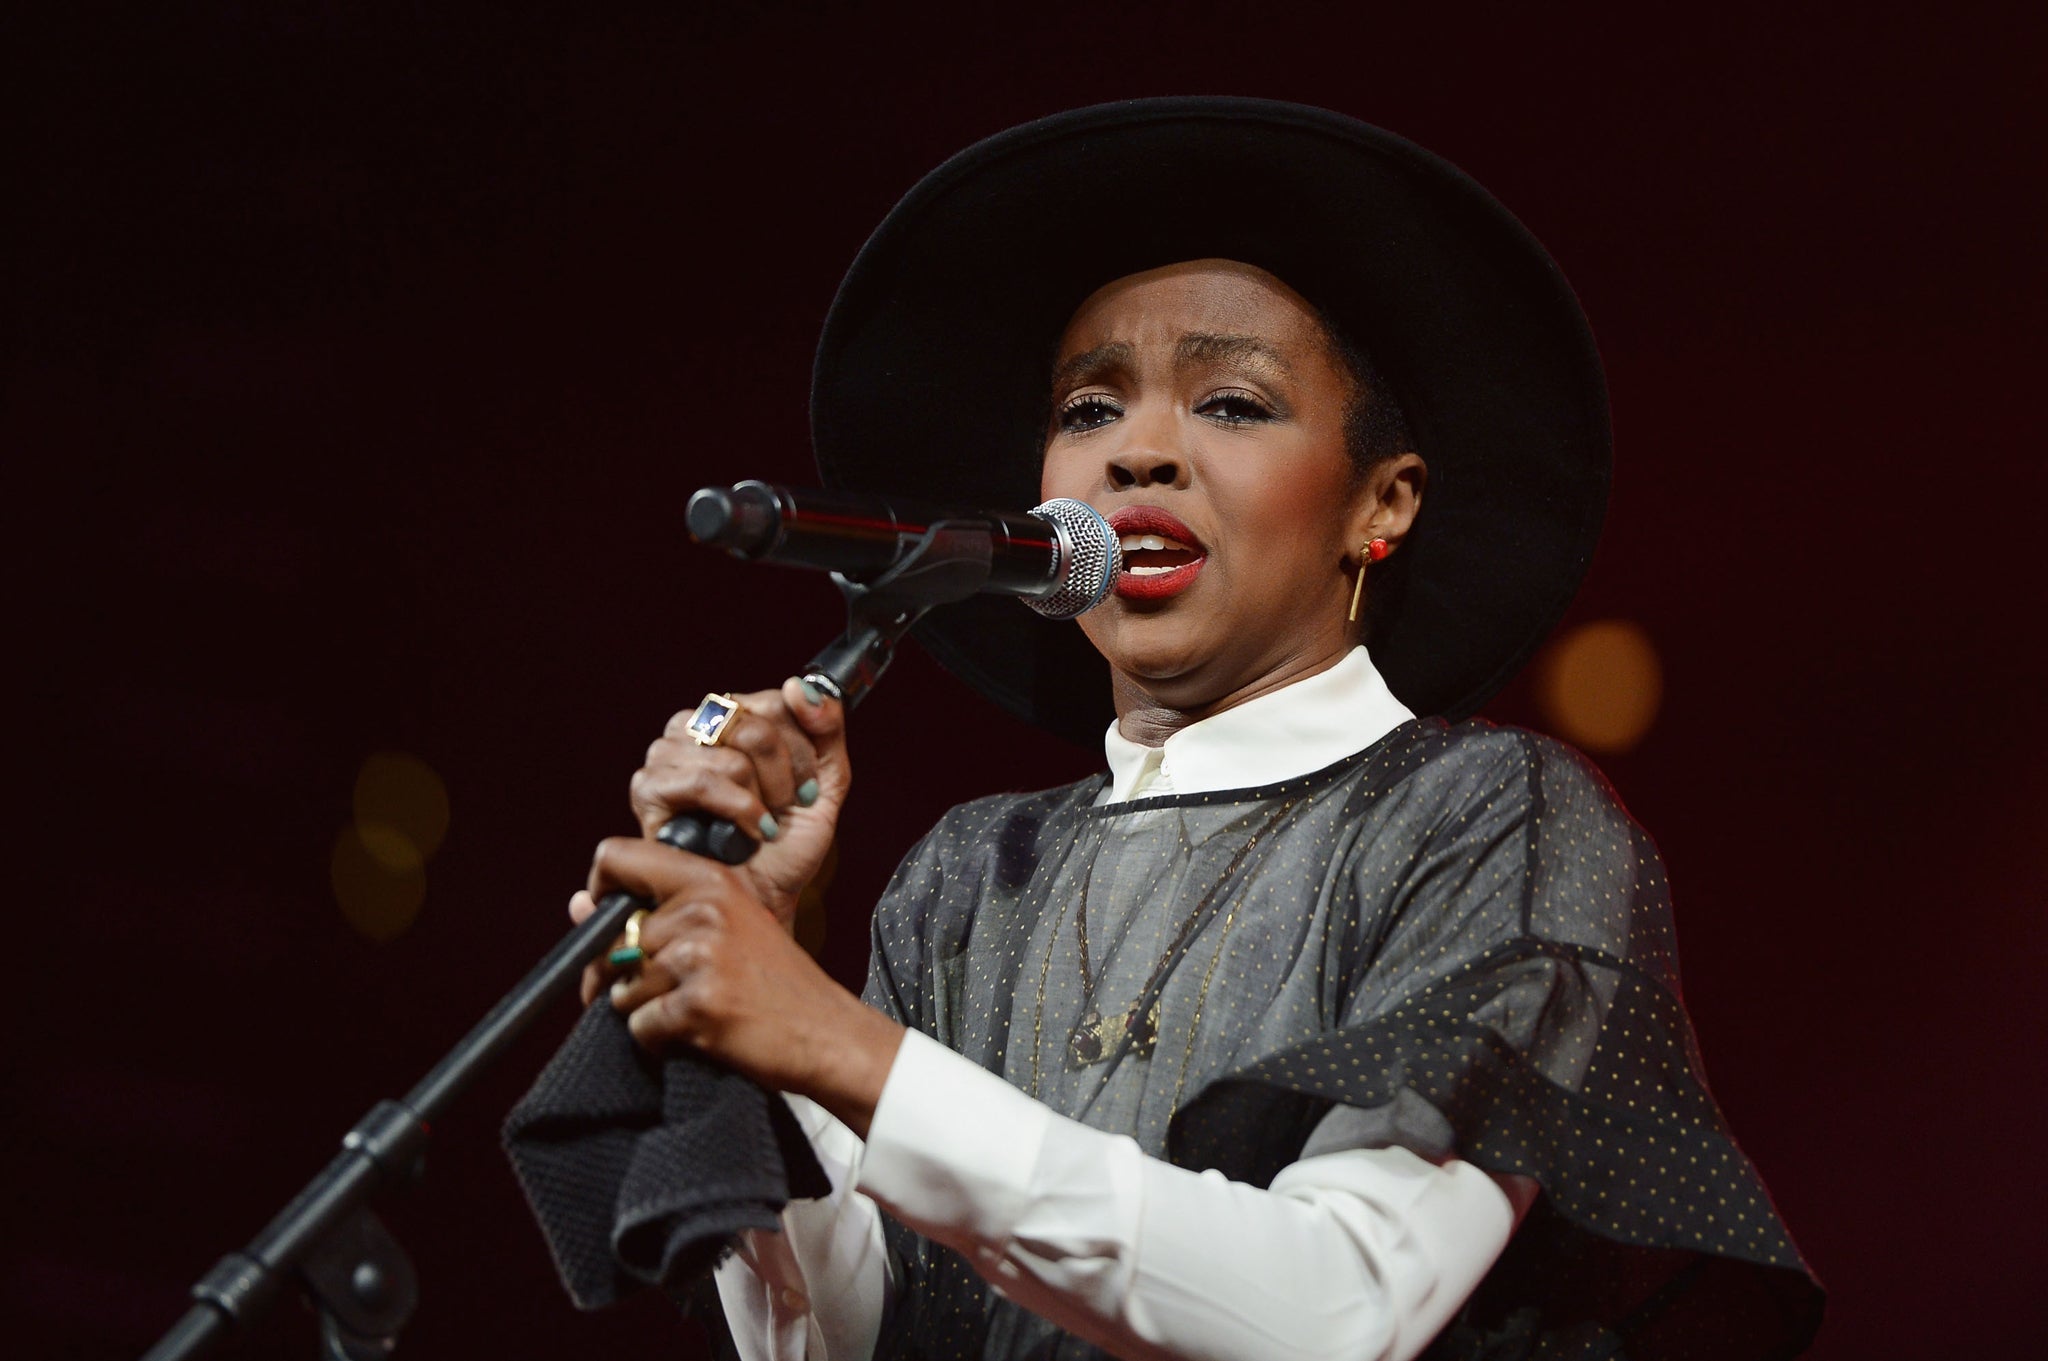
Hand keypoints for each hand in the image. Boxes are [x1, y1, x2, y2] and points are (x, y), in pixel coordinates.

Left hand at [574, 837, 902, 1135]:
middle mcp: (702, 909)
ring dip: (648, 1010)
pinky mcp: (697, 1004)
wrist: (826, 1032)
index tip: (609, 921)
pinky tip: (699, 1032)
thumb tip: (577, 903)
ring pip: (622, 989)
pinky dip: (660, 1040)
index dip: (600, 889)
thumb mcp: (725, 925)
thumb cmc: (774, 980)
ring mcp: (699, 956)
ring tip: (698, 1008)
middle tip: (675, 991)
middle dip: (628, 976)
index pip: (617, 856)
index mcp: (709, 879)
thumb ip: (652, 909)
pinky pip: (639, 1027)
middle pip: (614, 941)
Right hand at [629, 677, 848, 931]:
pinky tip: (747, 831)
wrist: (765, 896)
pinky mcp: (648, 788)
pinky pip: (701, 782)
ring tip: (761, 822)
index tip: (807, 787)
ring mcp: (667, 754)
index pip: (777, 701)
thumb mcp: (826, 779)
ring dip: (760, 798)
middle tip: (783, 807)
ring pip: (731, 756)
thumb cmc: (786, 842)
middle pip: (754, 726)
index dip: (802, 750)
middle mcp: (695, 725)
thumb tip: (799, 686)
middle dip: (782, 779)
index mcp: (734, 714)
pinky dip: (737, 810)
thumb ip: (826, 726)